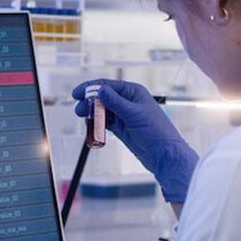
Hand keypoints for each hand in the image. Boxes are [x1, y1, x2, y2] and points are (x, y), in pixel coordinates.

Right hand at [73, 79, 198, 201]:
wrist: (164, 154)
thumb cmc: (155, 131)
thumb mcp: (133, 114)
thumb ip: (115, 102)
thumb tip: (100, 90)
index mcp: (133, 92)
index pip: (108, 85)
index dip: (90, 87)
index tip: (76, 93)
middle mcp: (128, 101)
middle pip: (103, 97)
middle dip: (89, 102)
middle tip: (79, 110)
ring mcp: (124, 115)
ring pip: (103, 110)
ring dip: (92, 113)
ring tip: (83, 118)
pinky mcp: (122, 128)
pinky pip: (105, 122)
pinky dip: (97, 123)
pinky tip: (91, 126)